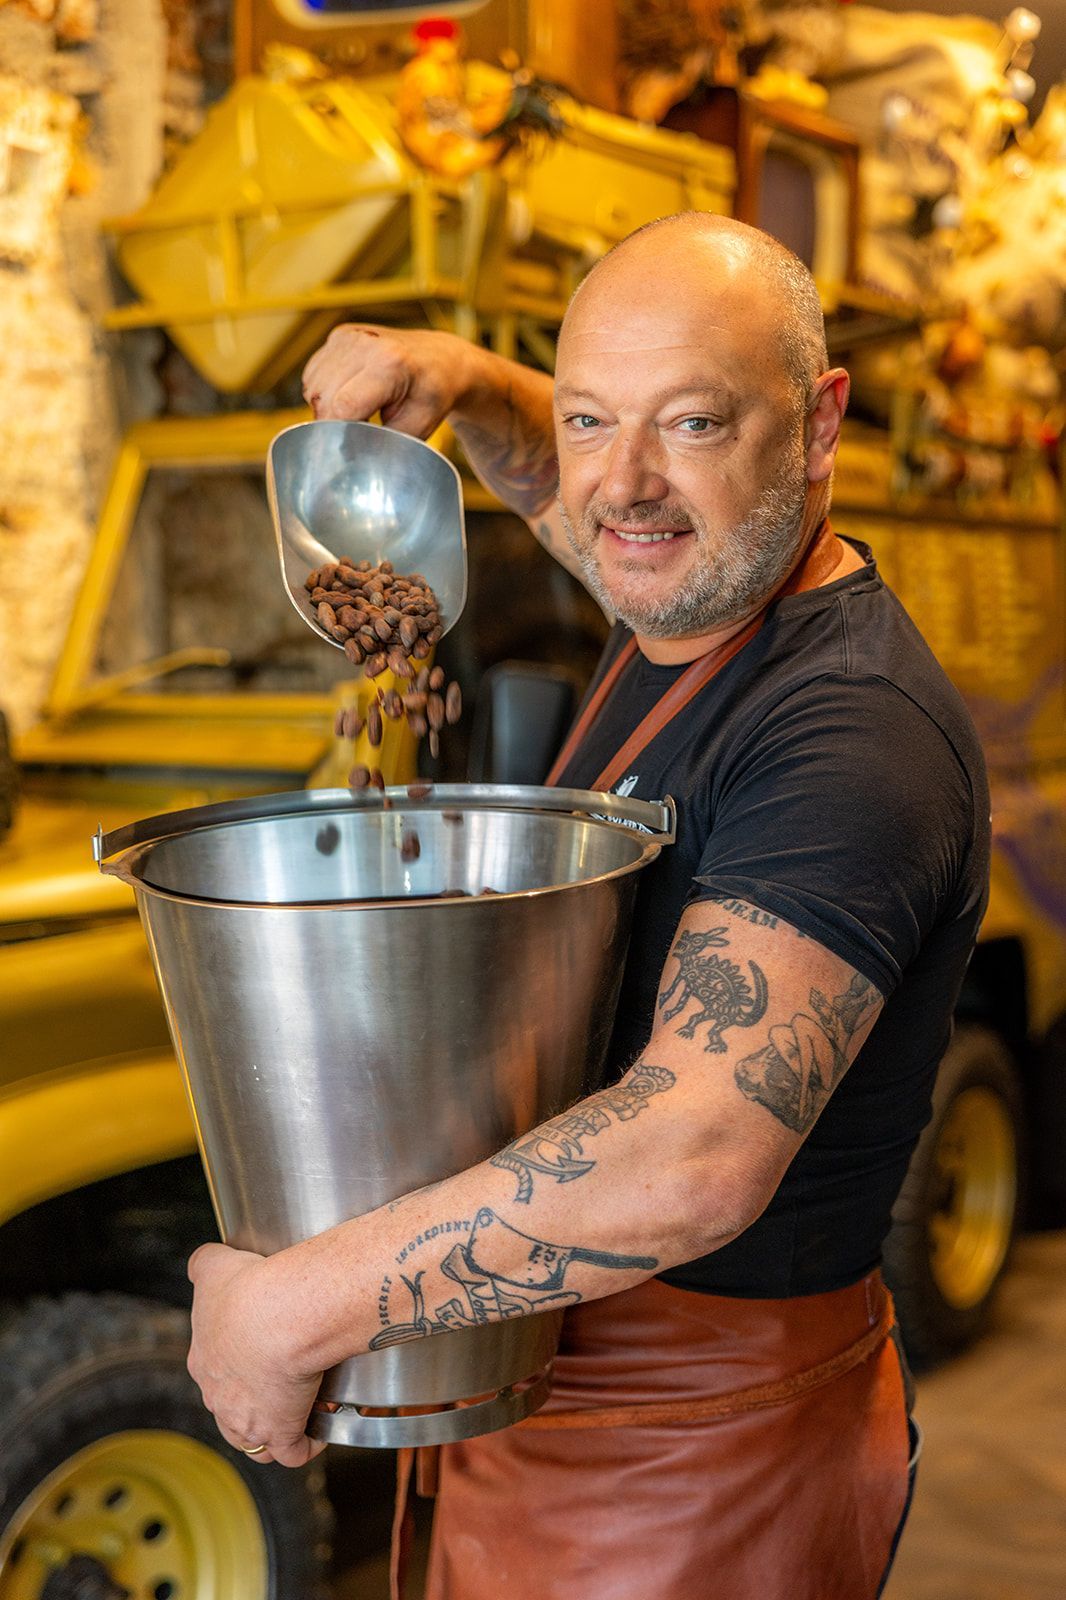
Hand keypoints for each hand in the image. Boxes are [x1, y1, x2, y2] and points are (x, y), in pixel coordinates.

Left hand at [187, 1242, 326, 1467]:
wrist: (282, 1314)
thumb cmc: (250, 1288)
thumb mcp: (215, 1265)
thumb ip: (205, 1262)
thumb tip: (204, 1260)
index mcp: (205, 1361)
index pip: (213, 1372)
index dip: (234, 1365)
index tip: (257, 1352)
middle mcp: (220, 1398)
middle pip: (230, 1412)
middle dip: (251, 1403)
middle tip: (279, 1382)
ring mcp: (249, 1421)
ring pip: (254, 1442)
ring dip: (272, 1432)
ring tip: (295, 1414)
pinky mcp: (281, 1432)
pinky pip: (293, 1452)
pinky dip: (307, 1445)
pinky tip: (319, 1432)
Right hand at [301, 324, 477, 435]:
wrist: (440, 359)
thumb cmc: (432, 395)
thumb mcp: (418, 428)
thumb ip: (383, 444)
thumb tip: (349, 460)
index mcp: (389, 364)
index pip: (342, 406)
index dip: (340, 432)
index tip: (353, 443)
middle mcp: (364, 343)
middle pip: (323, 398)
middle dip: (334, 421)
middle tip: (362, 427)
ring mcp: (349, 336)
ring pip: (312, 386)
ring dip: (327, 405)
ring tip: (360, 408)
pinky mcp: (339, 335)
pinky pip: (313, 374)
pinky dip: (325, 390)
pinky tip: (351, 392)